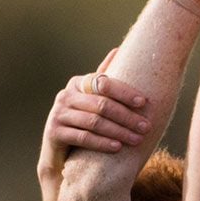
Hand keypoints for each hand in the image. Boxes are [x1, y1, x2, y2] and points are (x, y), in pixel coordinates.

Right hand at [39, 52, 152, 185]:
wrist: (58, 151)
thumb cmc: (82, 121)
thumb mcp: (91, 99)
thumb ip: (102, 79)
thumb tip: (117, 49)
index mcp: (77, 83)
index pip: (103, 83)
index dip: (124, 92)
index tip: (143, 102)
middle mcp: (65, 95)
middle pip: (101, 104)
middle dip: (127, 116)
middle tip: (145, 126)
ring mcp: (57, 114)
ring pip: (94, 121)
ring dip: (119, 131)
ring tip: (137, 139)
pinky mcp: (54, 133)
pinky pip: (83, 137)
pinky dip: (102, 143)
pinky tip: (117, 147)